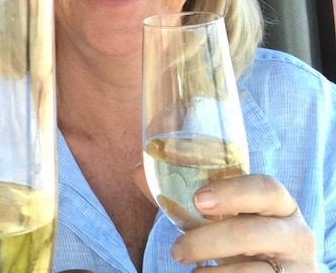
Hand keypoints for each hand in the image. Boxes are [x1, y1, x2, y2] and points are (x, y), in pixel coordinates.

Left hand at [170, 174, 316, 271]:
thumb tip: (139, 174)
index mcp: (281, 204)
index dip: (232, 191)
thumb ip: (183, 198)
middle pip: (250, 233)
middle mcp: (296, 234)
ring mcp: (297, 266)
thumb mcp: (224, 217)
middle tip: (178, 250)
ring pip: (249, 270)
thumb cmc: (242, 239)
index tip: (198, 200)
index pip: (266, 188)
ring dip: (210, 272)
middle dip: (208, 241)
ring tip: (191, 270)